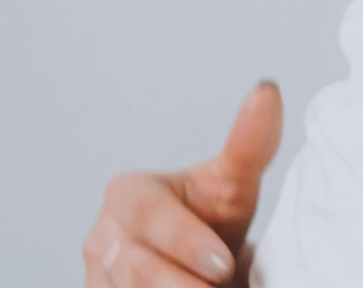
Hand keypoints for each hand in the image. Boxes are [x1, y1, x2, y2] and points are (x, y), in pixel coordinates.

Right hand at [82, 81, 281, 287]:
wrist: (205, 269)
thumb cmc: (214, 220)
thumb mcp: (233, 184)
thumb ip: (249, 144)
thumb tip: (266, 92)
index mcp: (127, 195)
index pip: (145, 215)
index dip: (185, 240)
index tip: (224, 263)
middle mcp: (101, 239)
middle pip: (135, 267)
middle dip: (184, 283)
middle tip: (224, 284)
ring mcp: (95, 280)